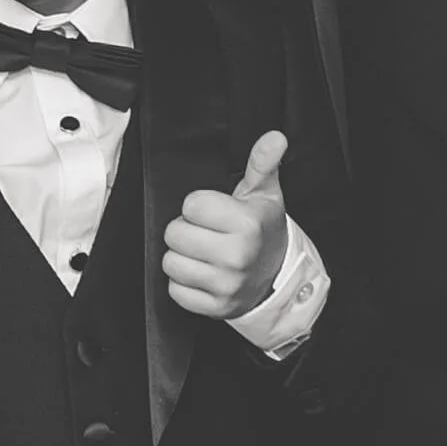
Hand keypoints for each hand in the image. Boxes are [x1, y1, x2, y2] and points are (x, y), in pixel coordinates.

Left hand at [163, 130, 289, 319]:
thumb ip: (262, 163)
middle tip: (207, 234)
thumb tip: (274, 137)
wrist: (275, 275)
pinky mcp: (214, 308)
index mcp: (246, 224)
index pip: (191, 205)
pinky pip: (175, 291)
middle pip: (174, 234)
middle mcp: (236, 256)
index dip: (199, 207)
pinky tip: (203, 275)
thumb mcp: (263, 194)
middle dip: (186, 231)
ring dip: (182, 258)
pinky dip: (184, 284)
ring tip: (203, 254)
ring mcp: (226, 285)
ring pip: (170, 263)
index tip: (214, 213)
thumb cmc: (262, 229)